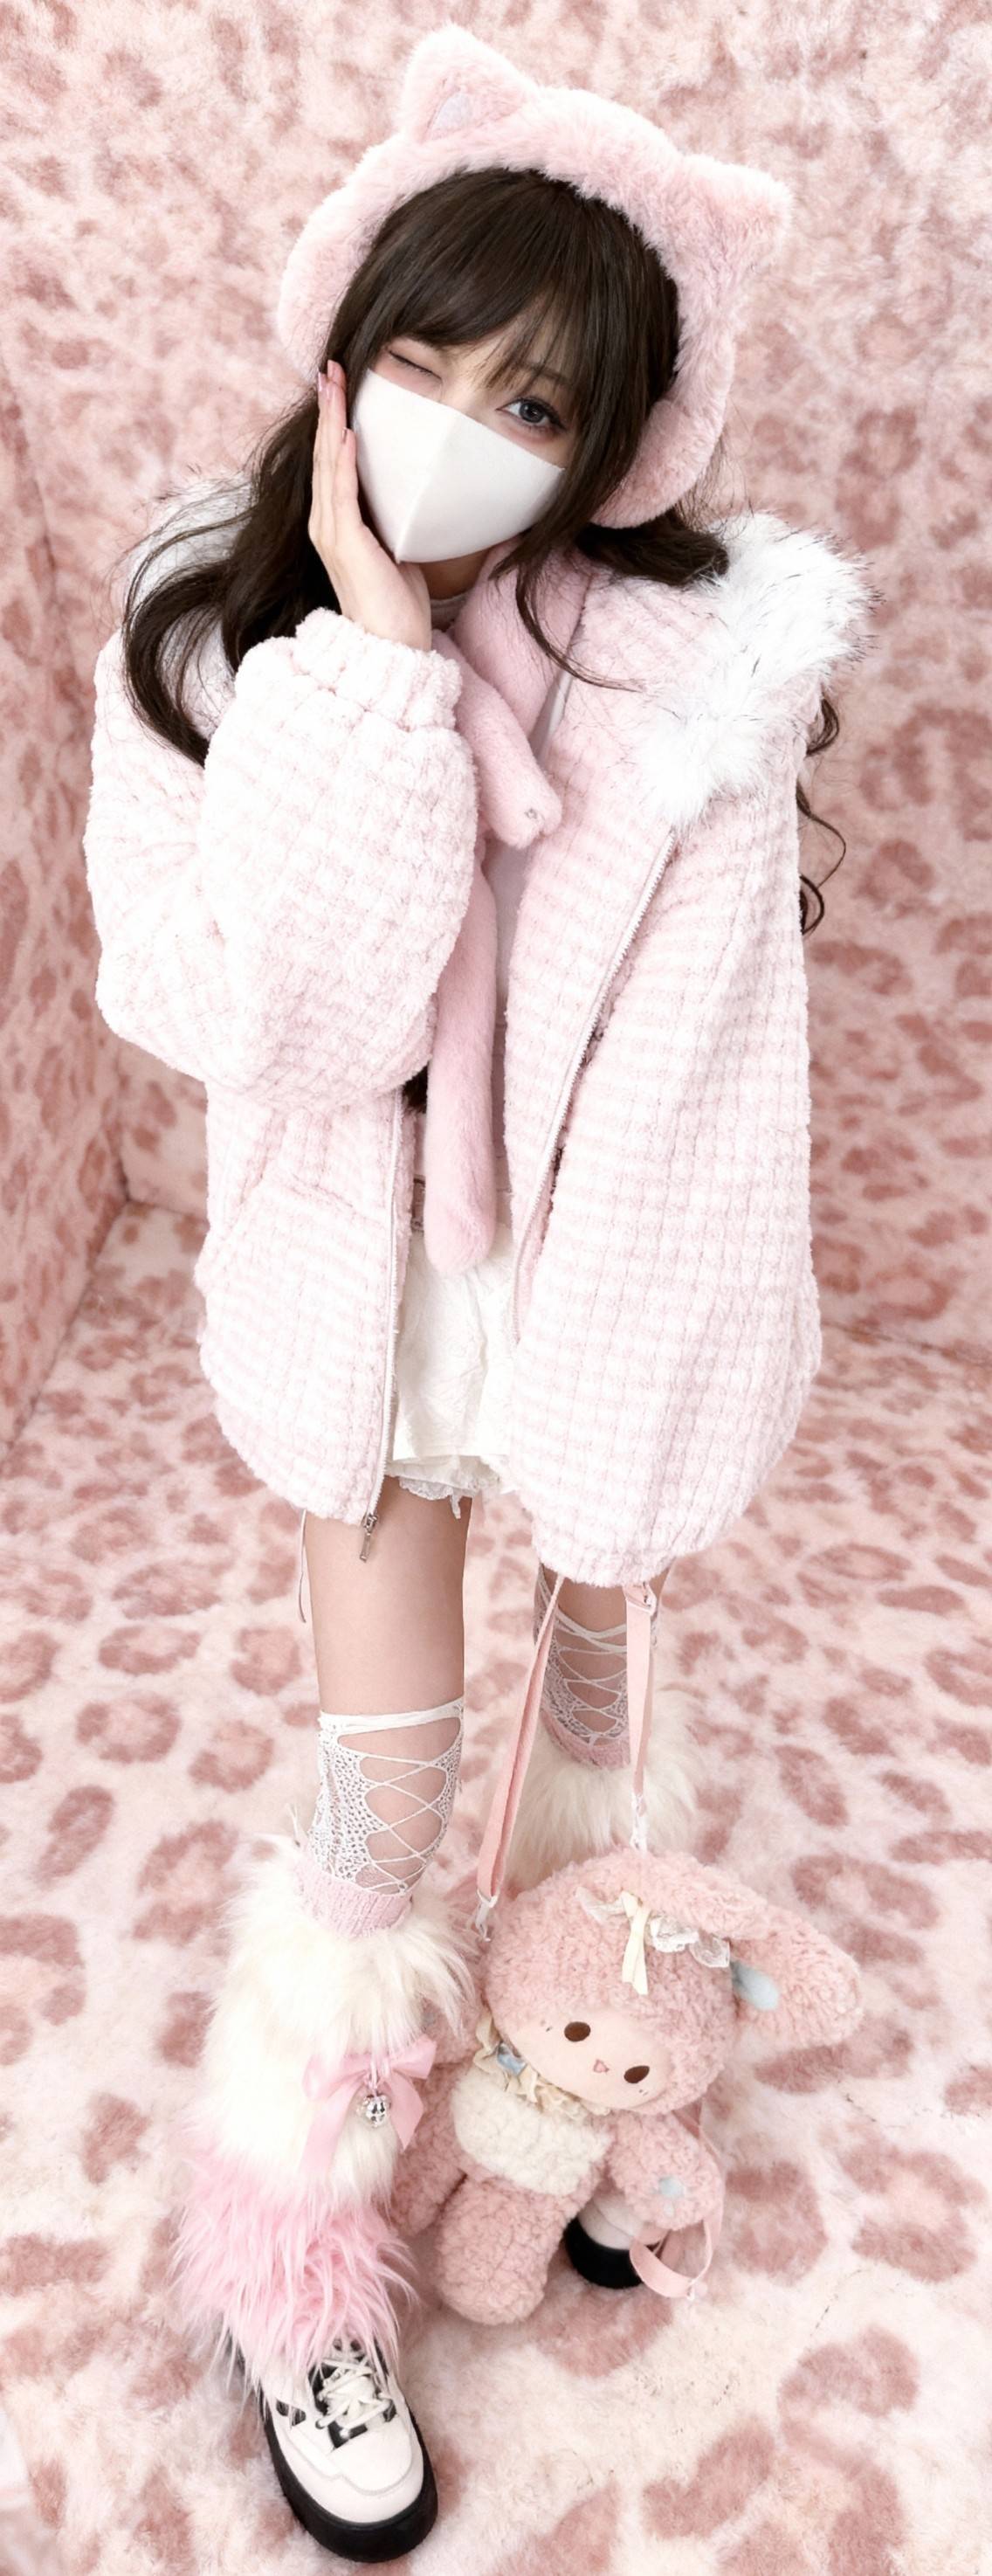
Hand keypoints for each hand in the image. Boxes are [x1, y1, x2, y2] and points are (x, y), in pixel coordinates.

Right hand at [310, 362, 431, 653]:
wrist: (389, 650)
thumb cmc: (395, 606)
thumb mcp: (395, 551)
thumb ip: (392, 522)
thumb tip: (409, 496)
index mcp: (336, 525)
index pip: (333, 462)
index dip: (333, 422)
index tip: (338, 386)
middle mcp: (325, 525)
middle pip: (325, 455)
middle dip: (327, 409)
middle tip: (331, 367)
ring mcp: (331, 535)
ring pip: (329, 465)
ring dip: (332, 422)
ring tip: (334, 385)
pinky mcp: (346, 545)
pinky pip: (343, 494)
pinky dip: (345, 462)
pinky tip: (349, 433)